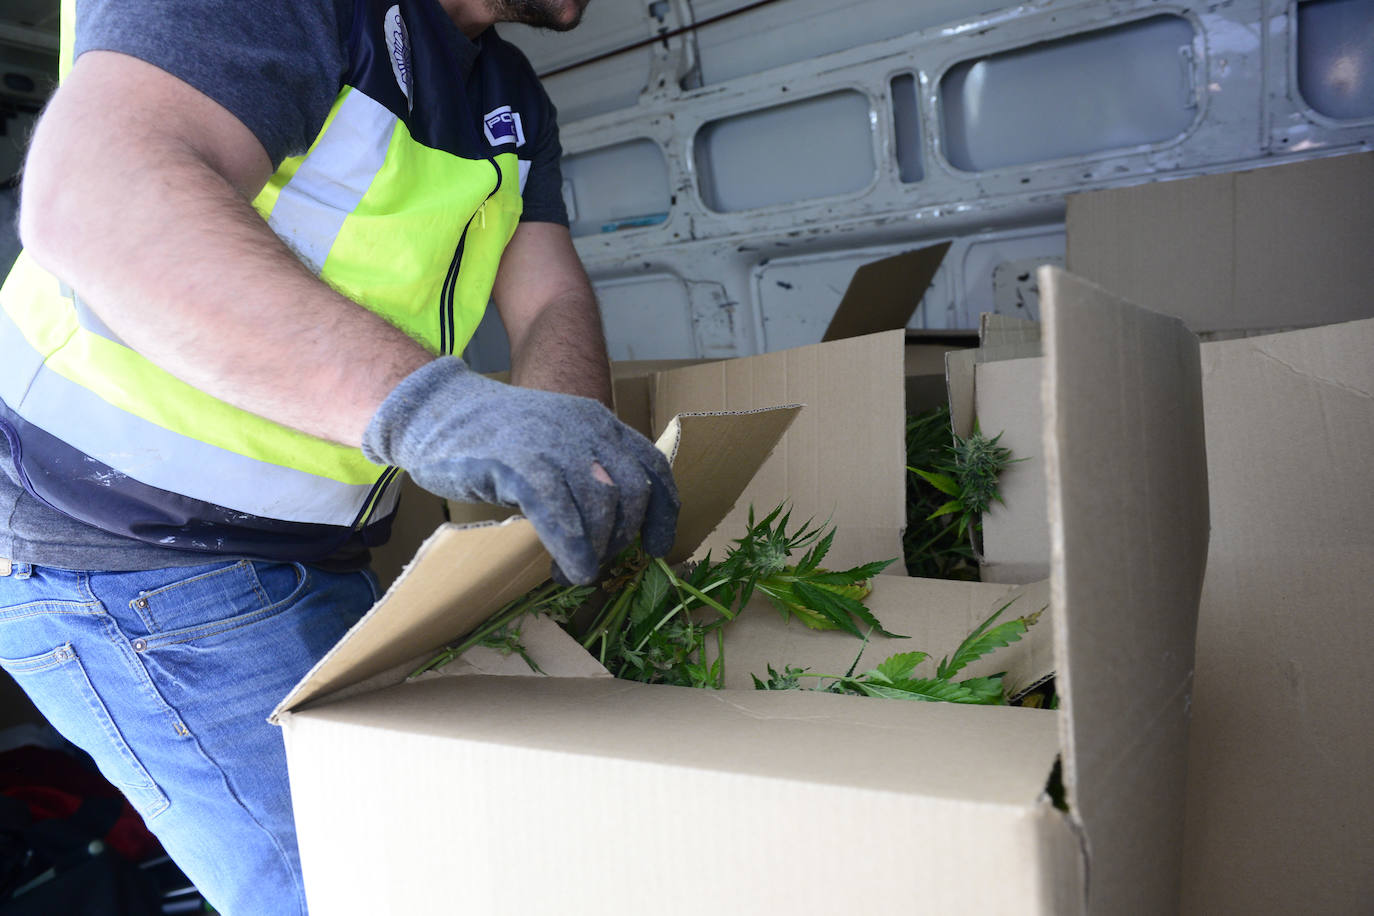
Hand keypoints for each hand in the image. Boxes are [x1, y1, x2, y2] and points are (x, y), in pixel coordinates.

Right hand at [363, 357, 679, 583]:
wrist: (435, 410)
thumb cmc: (494, 436)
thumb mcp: (555, 441)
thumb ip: (586, 471)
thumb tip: (610, 528)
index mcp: (600, 423)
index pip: (652, 468)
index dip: (662, 514)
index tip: (656, 548)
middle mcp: (586, 429)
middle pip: (631, 493)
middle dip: (620, 539)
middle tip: (596, 564)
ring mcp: (553, 443)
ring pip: (600, 504)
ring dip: (595, 550)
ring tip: (572, 572)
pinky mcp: (518, 461)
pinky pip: (558, 509)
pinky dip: (571, 545)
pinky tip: (570, 567)